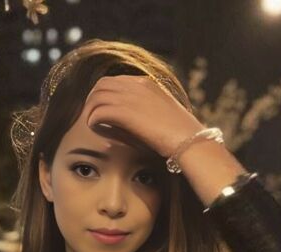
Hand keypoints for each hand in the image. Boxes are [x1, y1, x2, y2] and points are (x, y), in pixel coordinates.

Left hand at [82, 75, 204, 159]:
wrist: (189, 141)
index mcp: (147, 84)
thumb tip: (114, 127)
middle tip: (91, 117)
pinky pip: (98, 113)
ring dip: (91, 111)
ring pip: (97, 97)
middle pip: (102, 85)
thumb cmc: (178, 137)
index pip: (115, 81)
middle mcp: (137, 86)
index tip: (102, 109)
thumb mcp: (159, 119)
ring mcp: (131, 98)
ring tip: (91, 125)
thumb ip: (138, 116)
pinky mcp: (126, 113)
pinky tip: (96, 130)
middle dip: (93, 100)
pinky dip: (93, 121)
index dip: (104, 95)